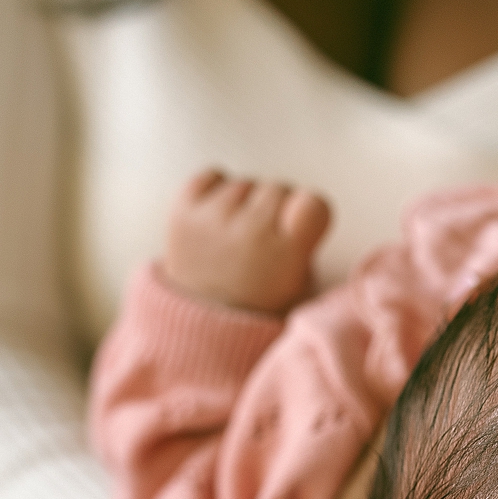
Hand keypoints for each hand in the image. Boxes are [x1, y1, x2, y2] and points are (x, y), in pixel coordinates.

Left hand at [162, 169, 331, 314]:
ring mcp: (214, 219)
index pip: (313, 201)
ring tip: (237, 234)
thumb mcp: (300, 283)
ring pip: (245, 183)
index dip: (307, 211)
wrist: (203, 322)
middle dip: (275, 209)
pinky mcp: (184, 211)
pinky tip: (219, 218)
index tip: (297, 225)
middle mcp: (250, 231)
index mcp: (286, 253)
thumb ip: (305, 240)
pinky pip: (212, 176)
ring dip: (244, 202)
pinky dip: (216, 190)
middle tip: (263, 238)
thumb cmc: (257, 301)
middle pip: (278, 187)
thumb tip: (297, 202)